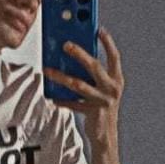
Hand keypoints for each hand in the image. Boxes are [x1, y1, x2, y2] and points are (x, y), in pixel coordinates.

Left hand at [43, 27, 124, 147]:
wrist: (106, 135)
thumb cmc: (102, 106)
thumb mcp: (102, 87)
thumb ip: (93, 73)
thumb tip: (73, 54)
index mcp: (117, 79)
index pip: (114, 57)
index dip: (108, 42)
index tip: (98, 29)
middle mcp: (112, 89)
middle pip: (95, 67)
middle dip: (80, 54)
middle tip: (65, 44)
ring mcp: (103, 101)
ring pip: (79, 85)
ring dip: (61, 77)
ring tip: (47, 70)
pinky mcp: (92, 112)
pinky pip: (73, 104)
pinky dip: (62, 100)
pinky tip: (52, 97)